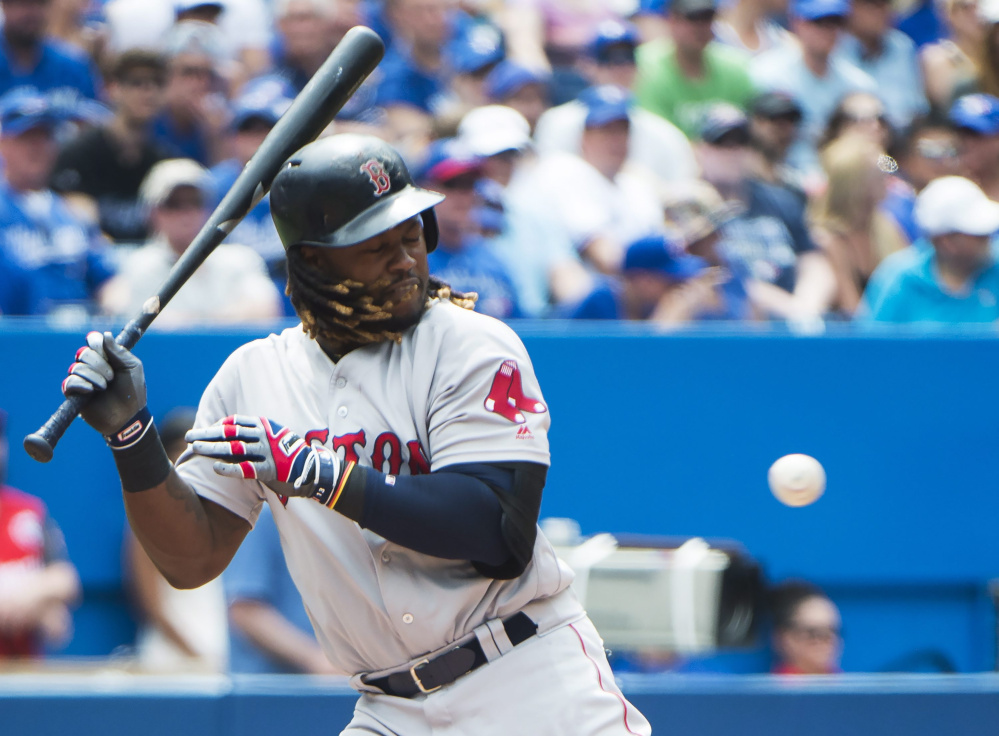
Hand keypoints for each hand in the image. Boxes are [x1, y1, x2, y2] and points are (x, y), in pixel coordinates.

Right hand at [62, 331, 147, 436]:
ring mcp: (82, 379)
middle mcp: (92, 366)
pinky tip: (92, 391)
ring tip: (105, 387)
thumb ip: (118, 351)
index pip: (93, 340)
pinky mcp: (74, 393)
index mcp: (107, 357)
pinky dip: (82, 384)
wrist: (128, 416)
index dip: (95, 342)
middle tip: (111, 377)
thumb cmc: (133, 392)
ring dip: (94, 377)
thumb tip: (105, 335)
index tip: (102, 349)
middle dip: (99, 364)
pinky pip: (69, 382)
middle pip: (84, 352)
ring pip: (76, 367)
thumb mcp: (131, 367)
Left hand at [186, 416, 344, 501]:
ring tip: (195, 449)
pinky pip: (246, 469)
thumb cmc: (289, 455)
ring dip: (213, 448)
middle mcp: (264, 436)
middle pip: (230, 433)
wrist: (313, 470)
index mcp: (264, 426)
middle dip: (207, 434)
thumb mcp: (274, 436)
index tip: (204, 432)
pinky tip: (215, 468)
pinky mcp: (269, 470)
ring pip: (234, 448)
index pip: (235, 422)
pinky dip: (230, 468)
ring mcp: (267, 453)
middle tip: (189, 437)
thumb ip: (254, 435)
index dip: (217, 426)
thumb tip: (228, 436)